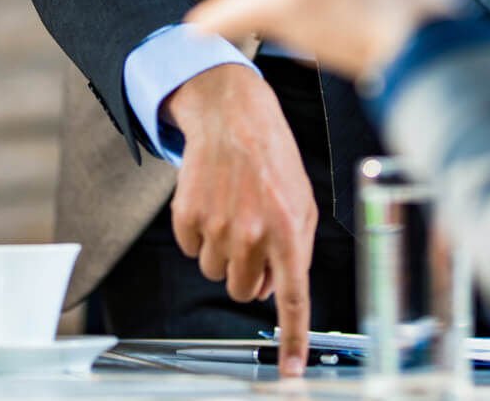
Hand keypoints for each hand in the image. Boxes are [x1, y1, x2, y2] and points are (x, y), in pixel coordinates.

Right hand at [163, 64, 316, 377]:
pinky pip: (190, 248)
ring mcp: (217, 225)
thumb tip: (273, 290)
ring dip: (222, 250)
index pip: (292, 299)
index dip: (292, 340)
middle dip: (246, 272)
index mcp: (288, 231)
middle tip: (251, 235)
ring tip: (233, 209)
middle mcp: (252, 233)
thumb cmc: (272, 160)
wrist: (232, 116)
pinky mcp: (188, 215)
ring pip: (214, 271)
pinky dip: (199, 232)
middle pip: (242, 290)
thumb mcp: (301, 202)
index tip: (291, 372)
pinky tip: (212, 201)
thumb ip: (295, 250)